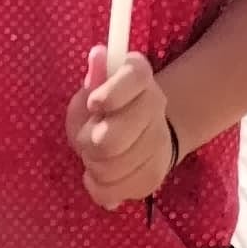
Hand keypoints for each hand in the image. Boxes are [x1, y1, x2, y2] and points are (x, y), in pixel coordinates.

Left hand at [67, 45, 179, 210]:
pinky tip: (98, 177)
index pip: (132, 79)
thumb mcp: (93, 88)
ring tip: (93, 157)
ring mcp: (159, 141)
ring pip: (112, 168)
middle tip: (86, 141)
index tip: (95, 104)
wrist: (140, 133)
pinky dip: (100, 188)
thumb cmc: (106, 109)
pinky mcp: (155, 176)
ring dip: (93, 166)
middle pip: (111, 139)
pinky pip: (117, 191)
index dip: (109, 96)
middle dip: (88, 144)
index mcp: (139, 75)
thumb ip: (93, 78)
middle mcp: (156, 105)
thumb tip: (97, 56)